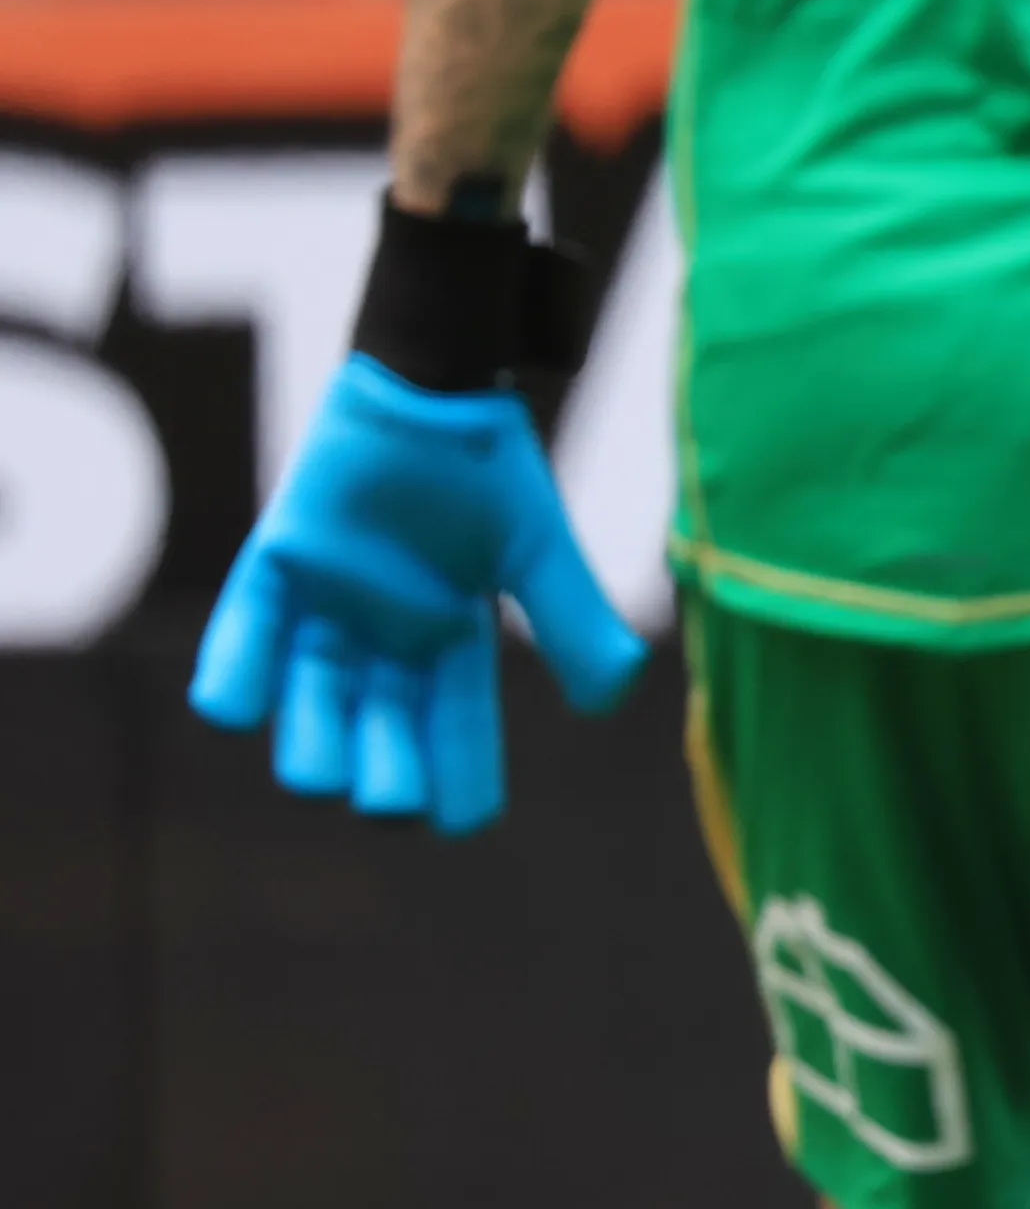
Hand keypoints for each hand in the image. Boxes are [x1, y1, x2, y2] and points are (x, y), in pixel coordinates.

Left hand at [187, 355, 647, 832]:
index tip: (462, 823)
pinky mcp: (273, 572)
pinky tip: (238, 707)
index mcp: (450, 641)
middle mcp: (383, 642)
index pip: (457, 730)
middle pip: (378, 738)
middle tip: (389, 798)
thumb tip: (617, 694)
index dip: (460, 780)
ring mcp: (324, 611)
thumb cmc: (490, 468)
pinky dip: (233, 678)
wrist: (431, 386)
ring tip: (324, 768)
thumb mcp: (538, 547)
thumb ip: (574, 616)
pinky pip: (239, 642)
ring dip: (313, 746)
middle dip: (384, 778)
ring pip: (305, 709)